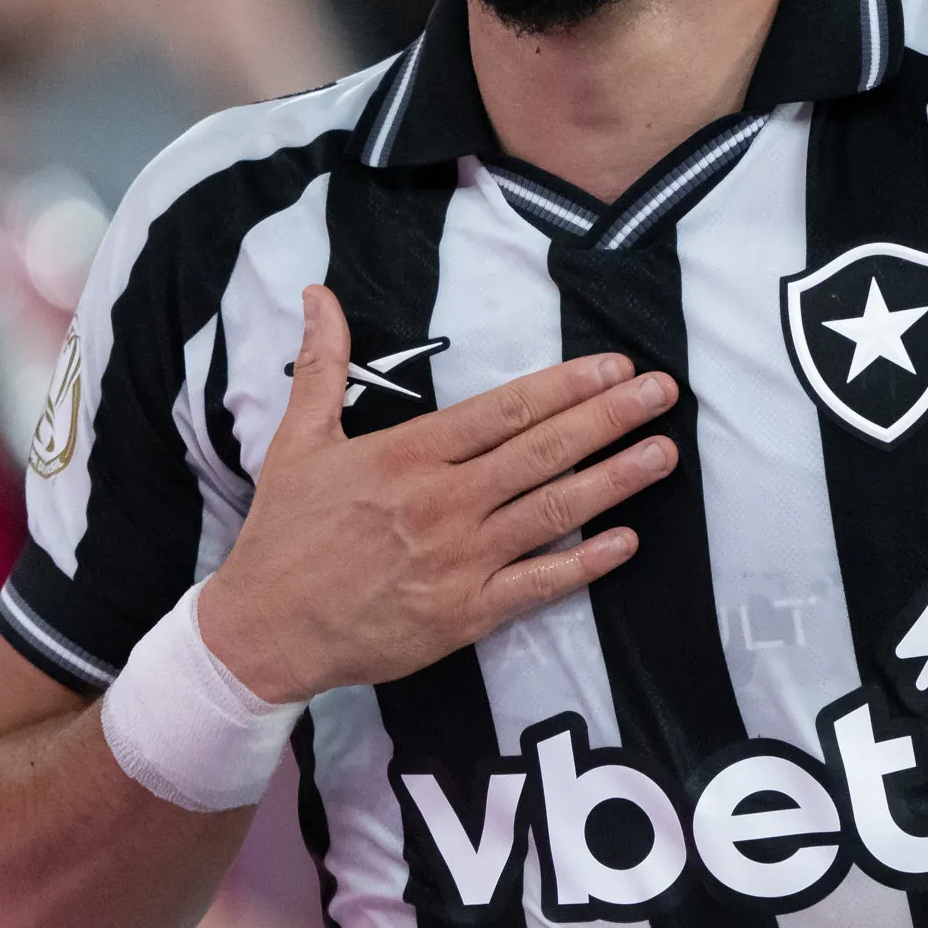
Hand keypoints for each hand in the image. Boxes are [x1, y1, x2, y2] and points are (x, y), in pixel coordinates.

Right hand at [196, 285, 677, 704]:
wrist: (265, 631)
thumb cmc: (284, 534)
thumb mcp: (297, 441)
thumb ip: (321, 365)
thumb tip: (317, 295)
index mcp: (408, 456)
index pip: (504, 410)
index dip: (566, 385)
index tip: (614, 367)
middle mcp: (442, 503)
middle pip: (542, 452)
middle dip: (609, 418)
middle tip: (663, 392)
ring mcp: (459, 562)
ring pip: (552, 513)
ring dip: (614, 481)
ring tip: (663, 454)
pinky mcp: (465, 616)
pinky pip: (537, 586)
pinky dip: (584, 565)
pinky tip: (626, 542)